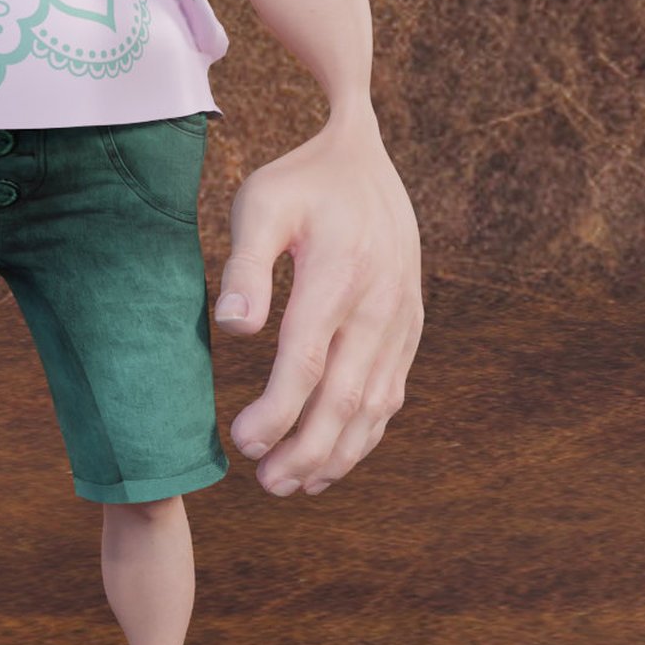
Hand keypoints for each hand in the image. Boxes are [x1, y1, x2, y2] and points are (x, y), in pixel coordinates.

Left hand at [213, 112, 422, 495]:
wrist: (365, 158)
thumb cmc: (301, 181)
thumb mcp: (262, 203)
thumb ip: (246, 267)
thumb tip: (234, 330)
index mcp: (339, 273)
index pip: (307, 361)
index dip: (277, 412)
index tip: (242, 442)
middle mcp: (379, 303)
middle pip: (345, 397)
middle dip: (306, 450)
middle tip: (266, 483)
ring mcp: (401, 318)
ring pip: (374, 405)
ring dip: (338, 453)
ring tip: (295, 485)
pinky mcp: (409, 326)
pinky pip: (392, 392)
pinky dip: (365, 433)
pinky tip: (333, 458)